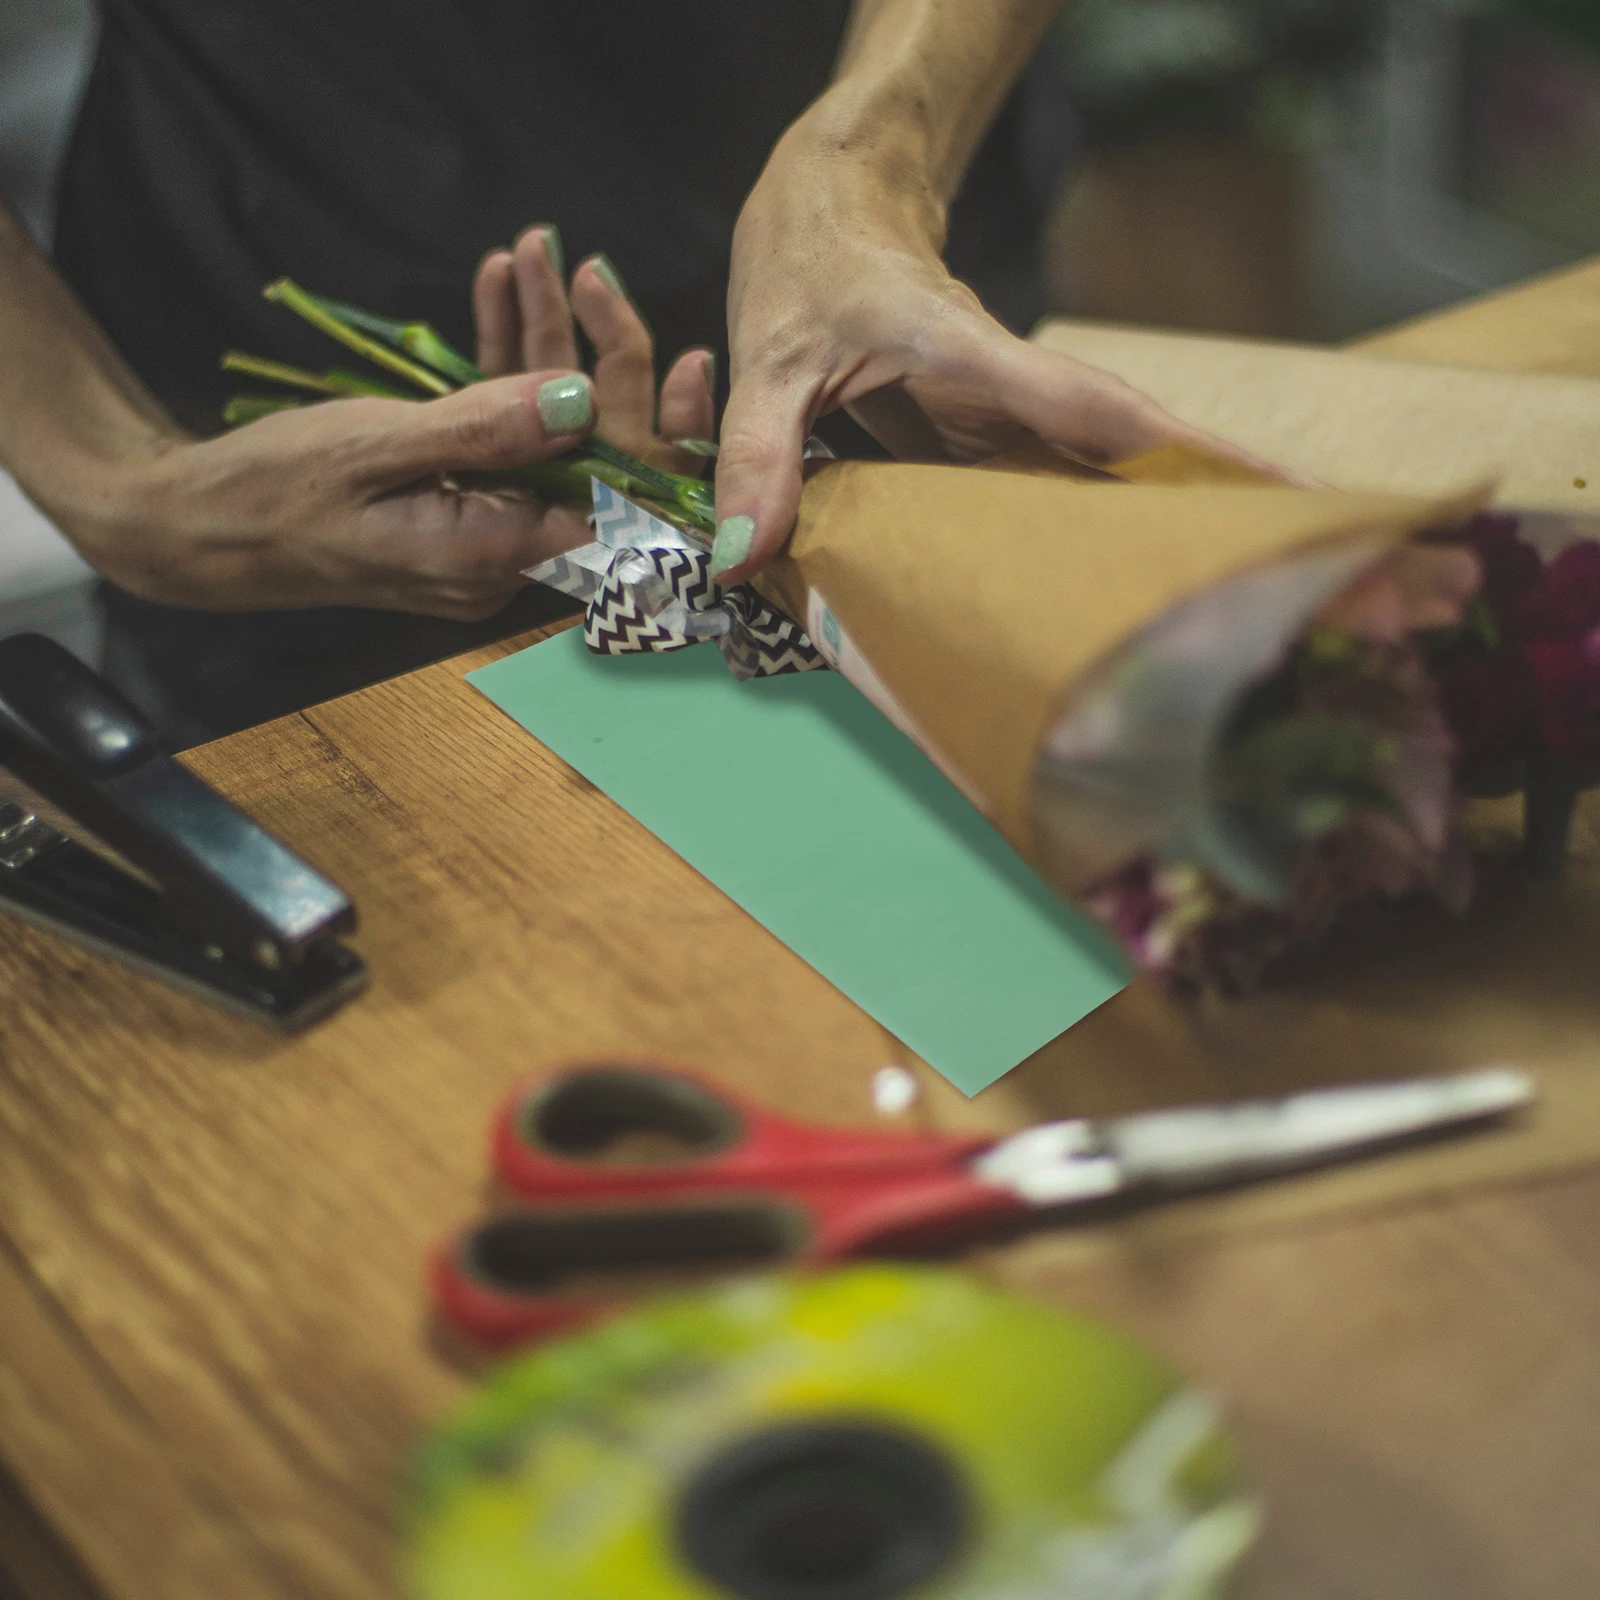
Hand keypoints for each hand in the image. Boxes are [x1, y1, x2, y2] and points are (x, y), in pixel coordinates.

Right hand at [71, 229, 714, 618]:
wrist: (193, 525)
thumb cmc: (272, 492)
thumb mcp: (379, 449)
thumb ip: (483, 430)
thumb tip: (578, 404)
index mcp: (495, 558)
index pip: (613, 509)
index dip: (652, 434)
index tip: (679, 358)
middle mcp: (502, 555)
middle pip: (581, 462)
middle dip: (592, 363)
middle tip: (586, 271)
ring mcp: (479, 528)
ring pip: (538, 435)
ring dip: (536, 344)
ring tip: (530, 254)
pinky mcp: (454, 500)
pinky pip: (495, 434)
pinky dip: (495, 366)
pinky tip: (495, 289)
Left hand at [712, 110, 1277, 583]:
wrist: (834, 193)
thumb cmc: (812, 252)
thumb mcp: (771, 351)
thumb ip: (756, 452)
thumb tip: (748, 559)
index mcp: (977, 357)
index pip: (1097, 414)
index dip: (1182, 459)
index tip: (1270, 496)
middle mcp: (1006, 391)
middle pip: (1114, 459)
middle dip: (1182, 517)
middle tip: (1252, 591)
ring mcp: (995, 415)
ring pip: (1077, 479)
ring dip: (1123, 536)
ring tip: (1183, 612)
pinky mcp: (974, 433)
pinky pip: (1024, 489)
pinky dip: (1050, 534)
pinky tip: (1063, 588)